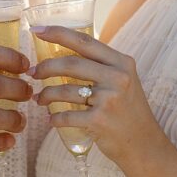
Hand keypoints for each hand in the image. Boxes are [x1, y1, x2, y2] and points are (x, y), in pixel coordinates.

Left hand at [29, 26, 164, 164]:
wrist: (144, 145)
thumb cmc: (128, 111)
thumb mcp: (123, 81)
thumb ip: (101, 65)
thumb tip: (64, 52)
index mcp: (121, 62)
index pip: (85, 41)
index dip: (58, 33)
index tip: (36, 31)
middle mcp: (117, 77)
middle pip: (70, 63)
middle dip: (45, 67)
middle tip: (32, 73)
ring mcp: (109, 99)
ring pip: (64, 90)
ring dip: (46, 94)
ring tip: (40, 99)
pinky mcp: (99, 121)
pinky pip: (66, 116)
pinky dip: (54, 118)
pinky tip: (52, 119)